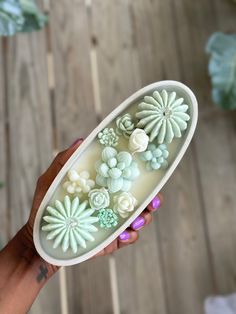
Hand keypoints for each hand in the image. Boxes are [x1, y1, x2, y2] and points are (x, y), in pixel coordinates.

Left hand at [24, 139, 162, 262]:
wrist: (40, 238)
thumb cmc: (46, 206)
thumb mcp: (51, 180)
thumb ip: (64, 161)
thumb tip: (81, 141)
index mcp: (103, 188)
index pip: (126, 179)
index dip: (141, 175)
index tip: (150, 172)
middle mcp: (112, 203)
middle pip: (141, 199)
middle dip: (153, 200)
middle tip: (153, 201)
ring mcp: (114, 222)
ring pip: (140, 218)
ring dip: (145, 218)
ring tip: (137, 220)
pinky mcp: (111, 240)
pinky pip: (129, 238)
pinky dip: (131, 236)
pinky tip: (123, 235)